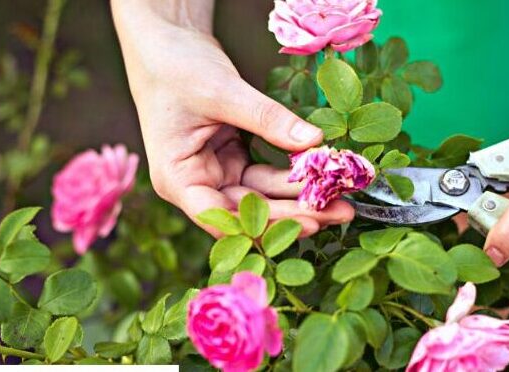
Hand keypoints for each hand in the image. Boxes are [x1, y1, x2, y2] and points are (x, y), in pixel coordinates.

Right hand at [111, 0, 353, 235]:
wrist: (167, 41)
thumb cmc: (176, 67)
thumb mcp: (222, 92)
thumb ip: (267, 119)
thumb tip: (313, 141)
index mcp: (177, 178)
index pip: (221, 215)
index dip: (265, 225)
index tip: (308, 222)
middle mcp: (196, 183)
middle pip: (248, 210)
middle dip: (294, 213)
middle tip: (340, 213)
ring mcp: (215, 172)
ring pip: (261, 195)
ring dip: (299, 197)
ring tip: (341, 201)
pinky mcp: (232, 159)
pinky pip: (265, 176)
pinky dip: (291, 176)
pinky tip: (320, 177)